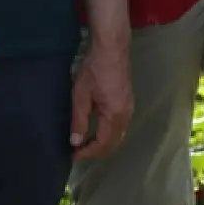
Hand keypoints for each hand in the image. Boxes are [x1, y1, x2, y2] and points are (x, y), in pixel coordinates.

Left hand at [70, 36, 132, 160]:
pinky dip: (110, 136)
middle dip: (96, 152)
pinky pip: (121, 128)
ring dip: (104, 145)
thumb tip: (75, 142)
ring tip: (87, 145)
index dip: (88, 153)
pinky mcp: (128, 104)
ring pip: (119, 137)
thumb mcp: (80, 95)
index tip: (74, 155)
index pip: (102, 144)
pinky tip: (99, 132)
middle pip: (113, 144)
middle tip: (79, 153)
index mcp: (113, 115)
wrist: (112, 49)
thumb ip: (79, 120)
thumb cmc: (94, 69)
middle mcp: (125, 116)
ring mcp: (129, 110)